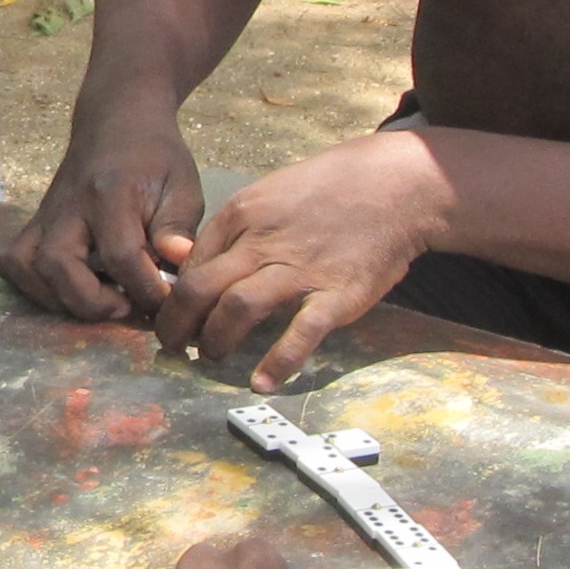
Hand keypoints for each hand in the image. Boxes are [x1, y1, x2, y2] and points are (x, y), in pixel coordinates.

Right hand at [0, 110, 200, 319]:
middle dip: (92, 302)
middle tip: (126, 309)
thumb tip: (176, 264)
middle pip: (58, 264)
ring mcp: (45, 214)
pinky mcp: (34, 222)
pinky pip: (12, 261)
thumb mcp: (182, 186)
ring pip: (26, 266)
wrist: (118, 120)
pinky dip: (30, 286)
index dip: (144, 289)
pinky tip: (65, 291)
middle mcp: (70, 204)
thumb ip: (178, 228)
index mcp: (111, 192)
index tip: (165, 301)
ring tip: (96, 303)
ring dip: (58, 299)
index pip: (120, 254)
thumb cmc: (156, 157)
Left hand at [151, 132, 447, 390]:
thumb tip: (199, 263)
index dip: (175, 296)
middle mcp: (263, 241)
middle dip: (178, 325)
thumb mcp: (271, 192)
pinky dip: (279, 361)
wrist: (394, 185)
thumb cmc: (331, 189)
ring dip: (216, 341)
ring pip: (237, 307)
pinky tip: (262, 383)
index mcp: (243, 214)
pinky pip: (301, 332)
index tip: (175, 316)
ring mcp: (300, 269)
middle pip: (200, 288)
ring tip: (211, 359)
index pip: (191, 263)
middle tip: (174, 347)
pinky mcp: (337, 294)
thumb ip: (236, 227)